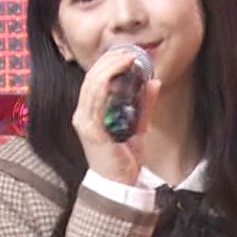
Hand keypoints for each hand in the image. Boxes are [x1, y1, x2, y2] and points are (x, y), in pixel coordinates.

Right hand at [71, 46, 162, 185]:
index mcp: (89, 113)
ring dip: (111, 67)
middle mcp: (82, 115)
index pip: (93, 80)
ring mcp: (85, 122)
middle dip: (110, 60)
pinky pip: (98, 99)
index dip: (108, 63)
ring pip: (93, 84)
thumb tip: (154, 82)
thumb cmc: (124, 158)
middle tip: (129, 50)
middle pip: (91, 78)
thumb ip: (144, 105)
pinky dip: (109, 82)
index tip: (127, 52)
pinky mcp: (92, 130)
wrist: (118, 185)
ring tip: (128, 56)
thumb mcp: (137, 126)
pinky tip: (123, 73)